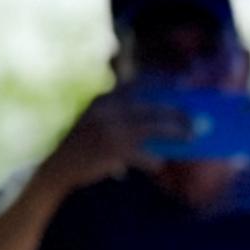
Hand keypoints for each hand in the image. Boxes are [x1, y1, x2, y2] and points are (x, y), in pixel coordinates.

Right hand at [43, 82, 185, 193]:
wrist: (55, 166)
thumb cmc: (82, 144)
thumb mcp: (96, 119)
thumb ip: (120, 113)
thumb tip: (161, 116)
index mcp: (104, 99)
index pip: (139, 85)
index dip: (163, 84)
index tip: (182, 84)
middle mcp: (109, 110)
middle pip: (153, 107)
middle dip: (177, 113)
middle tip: (194, 118)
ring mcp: (112, 130)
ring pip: (155, 129)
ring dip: (176, 133)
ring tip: (190, 137)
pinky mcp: (115, 152)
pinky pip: (145, 155)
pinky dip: (154, 160)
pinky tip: (159, 163)